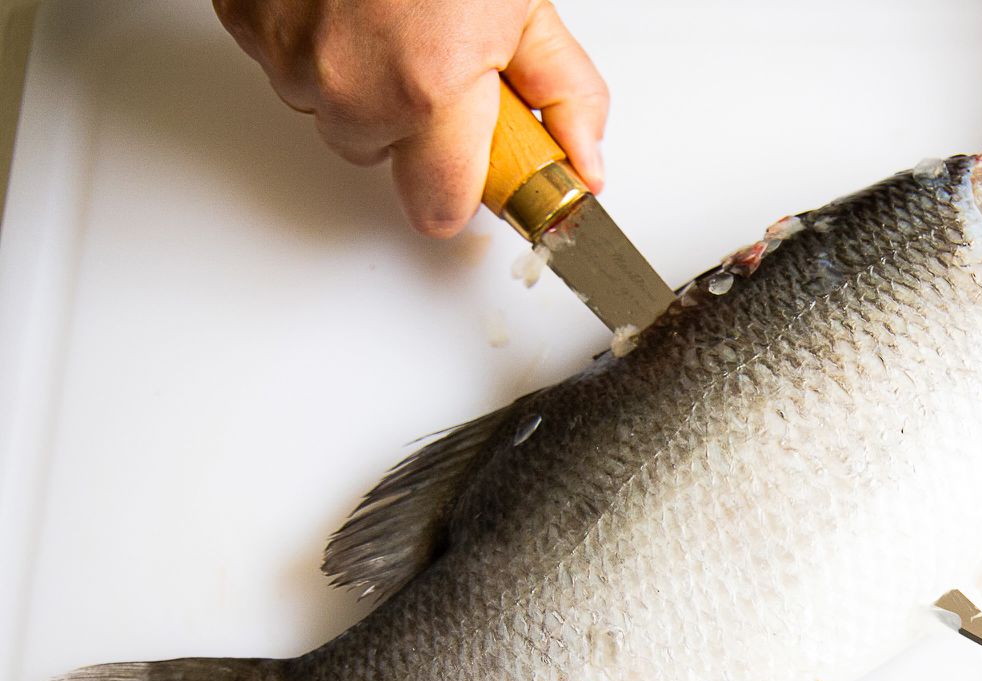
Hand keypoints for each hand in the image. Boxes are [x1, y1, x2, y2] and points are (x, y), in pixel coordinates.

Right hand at [214, 0, 608, 236]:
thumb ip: (563, 95)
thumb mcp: (524, 7)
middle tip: (435, 52)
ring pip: (331, 110)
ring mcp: (289, 57)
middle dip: (412, 122)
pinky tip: (344, 1)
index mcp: (428, 92)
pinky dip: (314, 39)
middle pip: (381, 157)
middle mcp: (350, 87)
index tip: (476, 160)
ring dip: (360, 80)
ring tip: (389, 13)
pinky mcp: (247, 22)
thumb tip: (586, 162)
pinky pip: (286, 63)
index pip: (439, 210)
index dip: (461, 185)